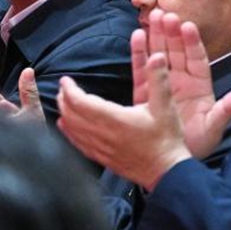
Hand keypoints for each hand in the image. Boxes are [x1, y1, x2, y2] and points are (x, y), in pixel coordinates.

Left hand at [56, 10, 230, 188]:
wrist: (168, 173)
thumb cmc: (166, 139)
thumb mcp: (165, 106)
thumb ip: (159, 79)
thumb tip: (157, 56)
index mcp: (114, 119)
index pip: (81, 102)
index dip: (69, 90)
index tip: (66, 80)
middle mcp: (103, 134)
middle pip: (72, 115)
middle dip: (64, 99)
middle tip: (64, 88)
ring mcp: (101, 148)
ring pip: (73, 130)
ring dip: (65, 113)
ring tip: (62, 102)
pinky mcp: (103, 158)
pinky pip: (78, 144)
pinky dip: (69, 132)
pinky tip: (65, 126)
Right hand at [141, 9, 230, 157]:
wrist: (173, 160)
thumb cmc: (198, 143)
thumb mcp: (214, 127)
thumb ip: (226, 110)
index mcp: (199, 86)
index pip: (197, 59)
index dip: (192, 42)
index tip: (187, 26)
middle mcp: (181, 80)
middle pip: (176, 51)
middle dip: (171, 32)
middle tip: (165, 13)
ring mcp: (163, 83)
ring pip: (159, 54)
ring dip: (156, 36)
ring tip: (151, 16)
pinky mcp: (146, 91)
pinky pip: (142, 68)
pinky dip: (139, 53)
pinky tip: (137, 36)